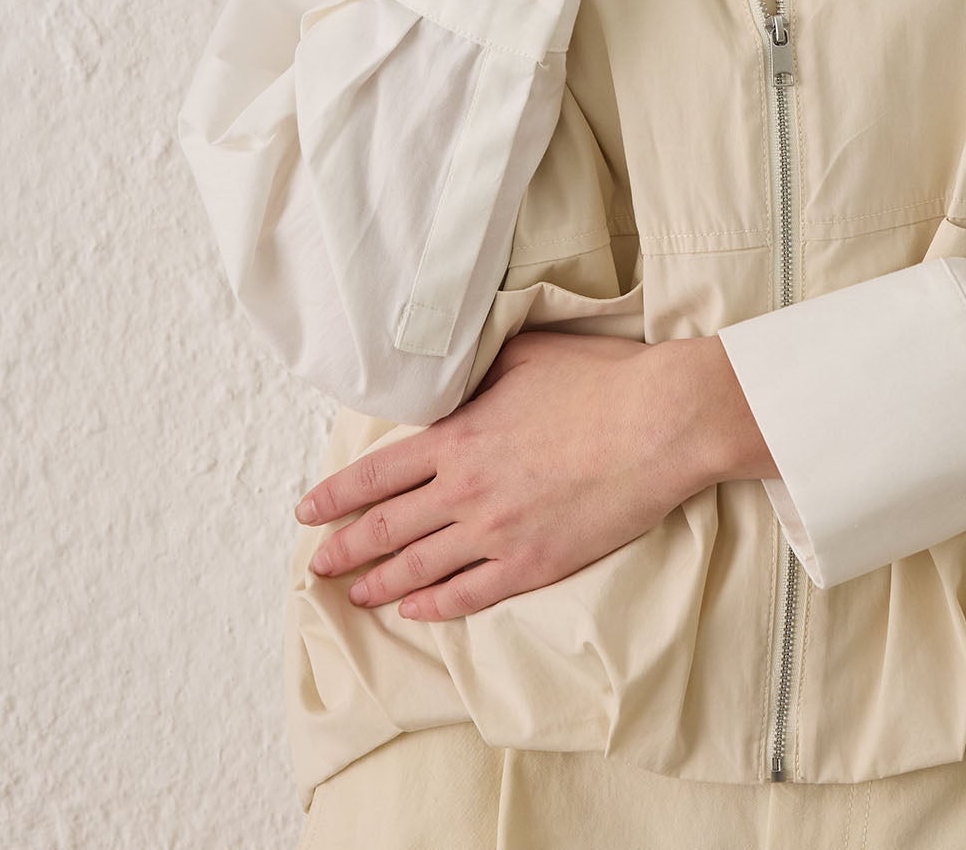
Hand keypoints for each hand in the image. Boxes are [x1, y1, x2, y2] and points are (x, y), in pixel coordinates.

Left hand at [293, 330, 769, 621]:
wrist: (660, 423)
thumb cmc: (599, 378)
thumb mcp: (523, 354)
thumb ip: (475, 372)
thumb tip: (449, 373)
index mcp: (458, 435)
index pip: (375, 473)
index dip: (334, 495)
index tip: (306, 510)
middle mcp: (465, 490)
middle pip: (385, 528)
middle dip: (343, 548)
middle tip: (315, 564)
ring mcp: (497, 533)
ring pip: (418, 568)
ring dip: (379, 583)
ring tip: (353, 594)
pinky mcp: (533, 564)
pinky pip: (469, 595)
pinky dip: (435, 606)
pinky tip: (416, 610)